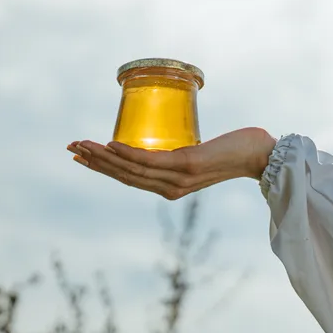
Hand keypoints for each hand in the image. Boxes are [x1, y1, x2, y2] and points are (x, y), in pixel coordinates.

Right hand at [67, 127, 276, 199]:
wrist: (262, 155)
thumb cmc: (233, 151)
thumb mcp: (199, 156)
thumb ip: (181, 156)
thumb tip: (168, 145)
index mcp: (171, 188)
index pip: (129, 179)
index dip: (103, 169)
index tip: (81, 156)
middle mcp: (171, 188)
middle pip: (123, 176)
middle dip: (94, 162)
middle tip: (70, 148)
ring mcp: (178, 178)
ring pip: (131, 169)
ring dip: (103, 156)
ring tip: (82, 145)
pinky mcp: (187, 164)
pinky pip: (150, 160)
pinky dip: (127, 153)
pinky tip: (111, 144)